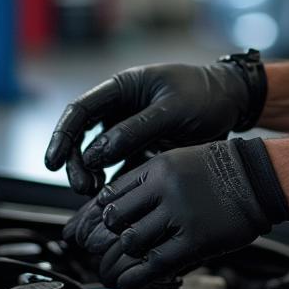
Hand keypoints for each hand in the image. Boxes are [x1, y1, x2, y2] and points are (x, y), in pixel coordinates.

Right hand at [44, 53, 266, 195]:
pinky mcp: (144, 150)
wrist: (235, 102)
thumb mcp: (172, 109)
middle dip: (77, 163)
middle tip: (84, 187)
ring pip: (99, 157)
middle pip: (83, 138)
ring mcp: (131, 131)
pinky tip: (114, 199)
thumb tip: (95, 154)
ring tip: (97, 196)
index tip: (52, 161)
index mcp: (122, 89)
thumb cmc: (206, 95)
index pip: (80, 111)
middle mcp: (121, 109)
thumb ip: (135, 130)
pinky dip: (114, 184)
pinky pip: (121, 168)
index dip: (61, 136)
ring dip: (94, 176)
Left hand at [77, 137, 288, 288]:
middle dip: (103, 241)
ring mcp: (181, 216)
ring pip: (130, 244)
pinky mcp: (195, 242)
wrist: (263, 177)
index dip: (95, 218)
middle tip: (100, 251)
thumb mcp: (181, 160)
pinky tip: (128, 281)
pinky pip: (153, 265)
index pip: (110, 196)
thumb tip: (115, 209)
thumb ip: (149, 182)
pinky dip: (134, 278)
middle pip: (114, 222)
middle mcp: (165, 190)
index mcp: (158, 168)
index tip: (91, 231)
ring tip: (114, 268)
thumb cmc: (226, 170)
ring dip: (119, 260)